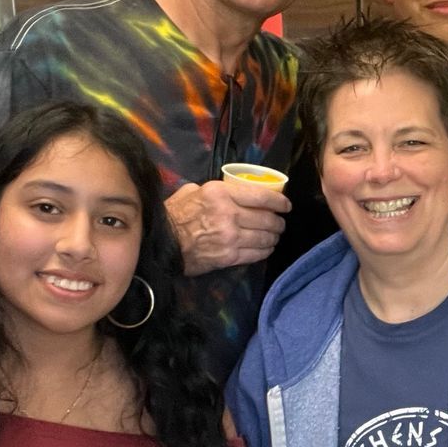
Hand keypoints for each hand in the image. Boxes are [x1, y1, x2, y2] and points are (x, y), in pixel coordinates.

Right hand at [167, 180, 290, 274]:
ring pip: (265, 237)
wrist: (161, 243)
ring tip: (275, 236)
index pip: (261, 196)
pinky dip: (265, 251)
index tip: (286, 205)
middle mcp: (229, 214)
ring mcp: (231, 237)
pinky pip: (256, 254)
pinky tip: (266, 248)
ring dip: (274, 237)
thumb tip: (234, 190)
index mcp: (220, 193)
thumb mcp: (193, 191)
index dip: (279, 202)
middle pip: (267, 218)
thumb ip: (216, 190)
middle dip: (279, 222)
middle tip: (280, 223)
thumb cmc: (175, 214)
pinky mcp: (229, 256)